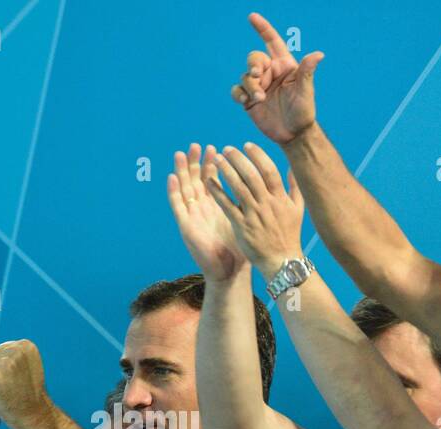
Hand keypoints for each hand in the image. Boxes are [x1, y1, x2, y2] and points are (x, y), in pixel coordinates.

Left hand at [0, 341, 56, 428]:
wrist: (37, 416)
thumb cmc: (30, 393)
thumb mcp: (27, 366)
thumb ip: (12, 355)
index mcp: (26, 345)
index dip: (6, 366)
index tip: (21, 377)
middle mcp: (16, 351)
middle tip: (14, 384)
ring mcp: (5, 365)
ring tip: (10, 390)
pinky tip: (4, 397)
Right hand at [167, 143, 245, 280]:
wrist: (230, 270)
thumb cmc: (241, 248)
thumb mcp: (248, 219)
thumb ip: (253, 202)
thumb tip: (268, 186)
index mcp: (217, 205)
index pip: (213, 179)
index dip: (214, 163)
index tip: (218, 148)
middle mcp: (203, 208)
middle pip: (196, 180)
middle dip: (195, 162)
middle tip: (196, 145)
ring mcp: (193, 216)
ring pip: (184, 189)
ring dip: (181, 171)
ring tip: (180, 154)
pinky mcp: (186, 226)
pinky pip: (177, 206)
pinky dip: (173, 192)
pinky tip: (172, 178)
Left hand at [204, 143, 305, 277]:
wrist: (281, 261)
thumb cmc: (289, 235)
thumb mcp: (298, 209)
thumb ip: (294, 187)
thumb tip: (292, 167)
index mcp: (280, 198)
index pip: (269, 170)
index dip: (258, 155)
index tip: (247, 145)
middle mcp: (267, 204)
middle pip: (252, 175)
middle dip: (238, 159)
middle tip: (227, 149)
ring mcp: (254, 215)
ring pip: (239, 187)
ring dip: (227, 171)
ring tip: (217, 159)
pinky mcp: (242, 227)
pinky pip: (227, 205)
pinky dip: (218, 192)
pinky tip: (209, 180)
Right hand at [231, 13, 324, 145]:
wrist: (293, 133)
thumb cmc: (303, 111)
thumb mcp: (305, 90)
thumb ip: (307, 71)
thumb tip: (318, 54)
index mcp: (283, 65)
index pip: (271, 41)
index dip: (262, 28)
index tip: (252, 17)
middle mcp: (270, 72)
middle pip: (254, 59)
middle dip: (253, 65)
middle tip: (258, 75)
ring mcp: (258, 86)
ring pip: (245, 77)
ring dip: (250, 86)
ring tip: (260, 99)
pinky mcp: (249, 100)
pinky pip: (237, 91)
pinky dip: (238, 94)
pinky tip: (245, 101)